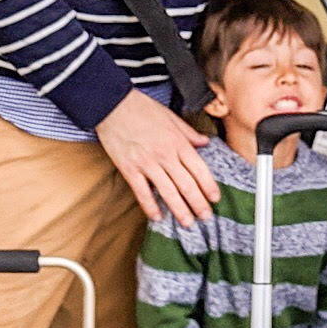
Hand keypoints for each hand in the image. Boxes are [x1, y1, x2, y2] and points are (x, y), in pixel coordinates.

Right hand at [94, 89, 218, 226]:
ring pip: (167, 191)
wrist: (112, 105)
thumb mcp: (170, 116)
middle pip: (186, 184)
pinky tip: (157, 217)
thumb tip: (204, 143)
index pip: (198, 168)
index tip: (214, 199)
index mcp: (177, 142)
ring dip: (179, 209)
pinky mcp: (129, 169)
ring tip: (187, 222)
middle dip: (198, 203)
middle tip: (205, 217)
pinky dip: (150, 206)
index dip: (208, 186)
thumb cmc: (141, 108)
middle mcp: (165, 155)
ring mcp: (146, 163)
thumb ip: (188, 132)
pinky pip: (142, 192)